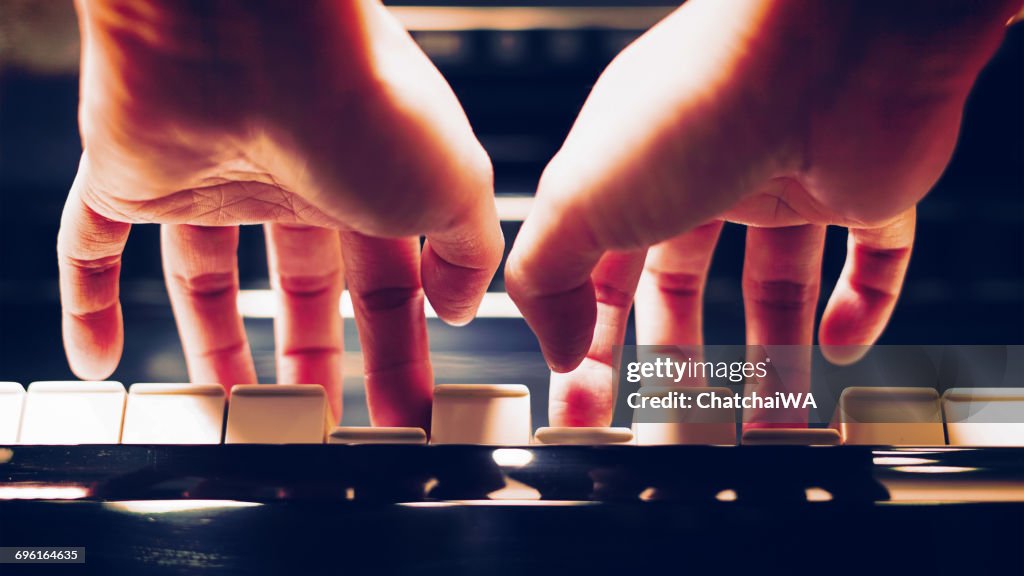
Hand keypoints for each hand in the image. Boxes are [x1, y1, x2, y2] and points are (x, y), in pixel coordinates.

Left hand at [59, 0, 502, 426]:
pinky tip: (96, 354)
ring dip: (216, 349)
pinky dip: (88, 301)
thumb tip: (461, 299)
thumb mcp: (457, 186)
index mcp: (371, 178)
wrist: (248, 28)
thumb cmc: (358, 98)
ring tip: (234, 413)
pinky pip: (92, 247)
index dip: (398, 355)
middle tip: (321, 427)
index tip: (403, 413)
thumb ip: (469, 249)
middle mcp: (291, 177)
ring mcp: (208, 177)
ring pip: (206, 281)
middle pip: (301, 293)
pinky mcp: (129, 175)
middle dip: (314, 363)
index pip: (386, 288)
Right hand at [505, 0, 1017, 425]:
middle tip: (675, 422)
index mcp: (630, 166)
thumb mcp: (580, 199)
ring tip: (765, 419)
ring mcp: (787, 177)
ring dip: (771, 354)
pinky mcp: (863, 186)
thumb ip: (547, 277)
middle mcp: (705, 169)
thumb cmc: (701, 99)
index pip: (598, 269)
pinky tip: (837, 346)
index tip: (586, 401)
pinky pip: (870, 258)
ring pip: (776, 282)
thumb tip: (555, 346)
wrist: (830, 46)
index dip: (589, 340)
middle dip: (676, 357)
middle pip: (683, 283)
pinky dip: (859, 306)